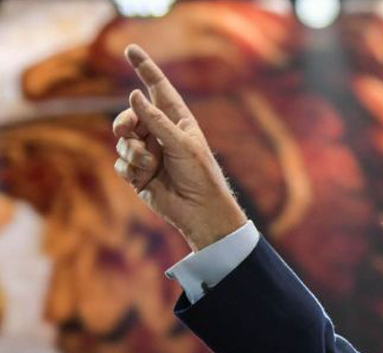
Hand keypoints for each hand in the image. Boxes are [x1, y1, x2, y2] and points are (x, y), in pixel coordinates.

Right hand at [113, 44, 246, 251]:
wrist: (199, 210)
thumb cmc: (200, 174)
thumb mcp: (181, 144)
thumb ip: (156, 120)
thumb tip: (134, 95)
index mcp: (177, 120)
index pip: (159, 88)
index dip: (145, 68)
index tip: (130, 49)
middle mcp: (160, 133)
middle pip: (130, 115)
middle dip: (125, 121)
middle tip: (126, 130)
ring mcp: (148, 152)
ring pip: (122, 141)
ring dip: (132, 151)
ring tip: (150, 164)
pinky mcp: (138, 173)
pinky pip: (120, 163)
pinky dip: (130, 168)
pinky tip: (144, 177)